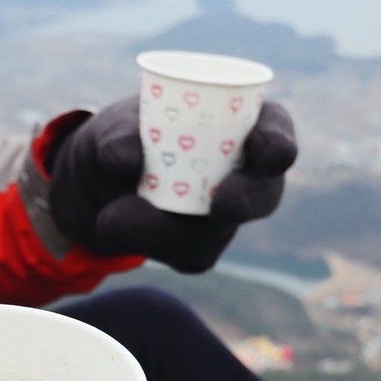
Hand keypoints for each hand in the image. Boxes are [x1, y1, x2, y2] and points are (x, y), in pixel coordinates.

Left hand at [47, 97, 297, 273]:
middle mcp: (244, 174)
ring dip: (166, 229)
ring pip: (215, 233)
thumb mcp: (114, 126)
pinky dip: (147, 244)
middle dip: (247, 201)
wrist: (101, 184)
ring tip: (113, 217)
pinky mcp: (201, 249)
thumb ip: (118, 135)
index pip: (274, 131)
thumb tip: (126, 160)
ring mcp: (226, 217)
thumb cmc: (123, 137)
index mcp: (238, 125)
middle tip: (220, 207)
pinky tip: (115, 225)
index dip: (279, 143)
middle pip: (264, 194)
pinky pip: (186, 256)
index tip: (269, 155)